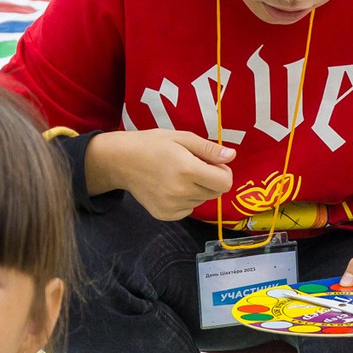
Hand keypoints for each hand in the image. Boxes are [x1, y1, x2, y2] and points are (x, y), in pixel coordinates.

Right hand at [84, 129, 233, 220]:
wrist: (121, 161)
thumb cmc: (152, 144)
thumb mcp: (182, 138)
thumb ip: (208, 149)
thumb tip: (232, 156)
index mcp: (188, 170)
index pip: (225, 183)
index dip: (223, 172)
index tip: (214, 165)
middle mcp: (181, 191)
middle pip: (215, 193)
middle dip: (211, 180)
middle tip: (194, 167)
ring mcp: (172, 206)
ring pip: (201, 201)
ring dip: (197, 190)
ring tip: (178, 175)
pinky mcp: (164, 214)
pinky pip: (188, 210)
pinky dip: (185, 200)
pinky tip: (170, 187)